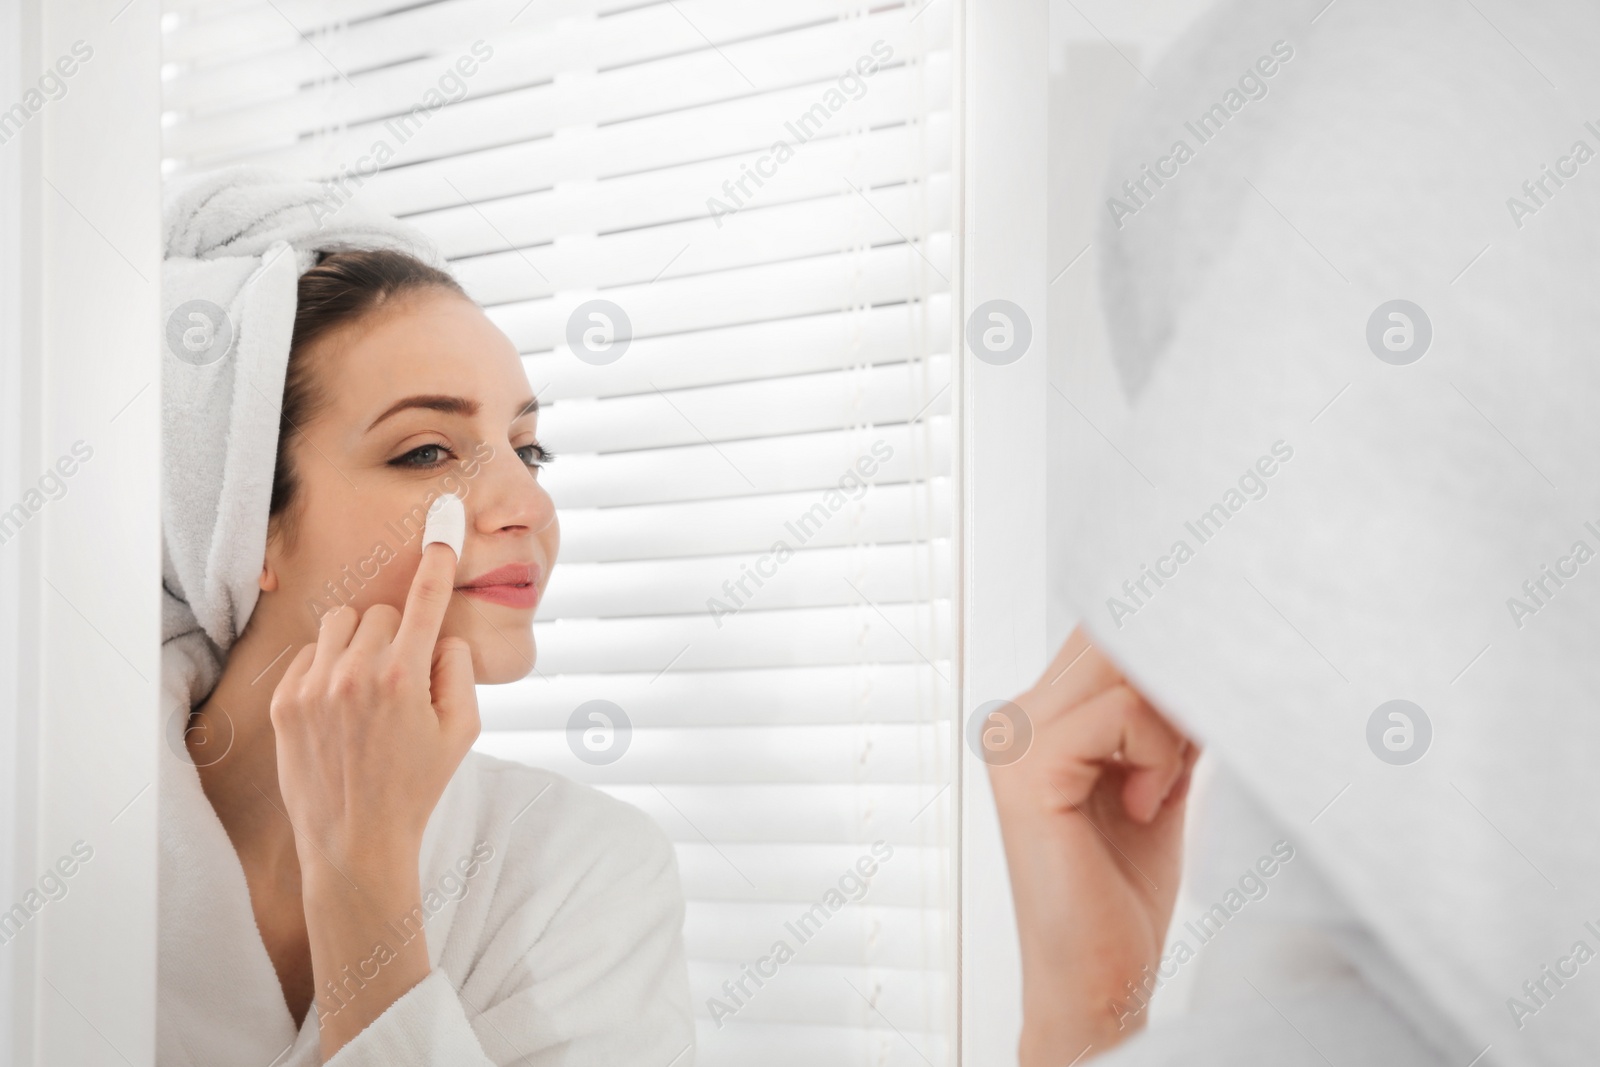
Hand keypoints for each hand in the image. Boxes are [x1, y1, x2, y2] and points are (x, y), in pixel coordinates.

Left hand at [270, 541, 480, 874]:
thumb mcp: (463, 732)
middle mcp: (355, 675)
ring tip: (369, 687)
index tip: (442, 525)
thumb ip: (457, 671)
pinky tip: (340, 707)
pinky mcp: (284, 702)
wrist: (354, 843)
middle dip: (400, 635)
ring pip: (343, 623)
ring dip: (361, 641)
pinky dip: (330, 667)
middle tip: (405, 679)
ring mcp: (314, 687)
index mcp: (404, 678)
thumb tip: (440, 637)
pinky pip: (311, 653)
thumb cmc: (416, 788)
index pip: (425, 601)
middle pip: (384, 613)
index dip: (438, 560)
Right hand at [987, 626, 1197, 1062]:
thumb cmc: (1122, 892)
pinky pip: (1123, 714)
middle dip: (1173, 682)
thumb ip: (1160, 708)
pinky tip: (1149, 804)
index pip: (1105, 630)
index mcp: (1034, 715)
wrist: (1097, 980)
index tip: (1196, 713)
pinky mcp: (1031, 769)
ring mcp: (1014, 740)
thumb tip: (1202, 643)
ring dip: (1171, 723)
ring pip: (1125, 665)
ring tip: (1161, 787)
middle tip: (1189, 754)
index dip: (1164, 653)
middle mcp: (1014, 718)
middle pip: (1114, 635)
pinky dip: (1159, 754)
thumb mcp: (1156, 772)